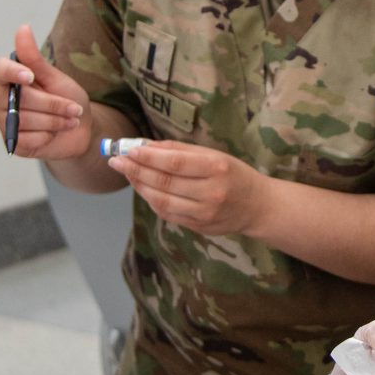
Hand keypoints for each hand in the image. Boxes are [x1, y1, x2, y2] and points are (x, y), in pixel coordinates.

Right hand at [0, 24, 91, 159]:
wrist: (81, 129)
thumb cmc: (67, 98)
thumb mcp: (55, 77)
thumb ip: (35, 58)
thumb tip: (23, 28)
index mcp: (10, 78)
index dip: (11, 72)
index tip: (31, 76)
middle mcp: (3, 99)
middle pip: (20, 99)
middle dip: (53, 104)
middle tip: (74, 109)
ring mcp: (6, 122)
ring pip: (25, 120)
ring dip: (54, 121)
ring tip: (70, 121)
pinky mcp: (14, 143)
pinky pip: (27, 139)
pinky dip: (46, 137)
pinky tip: (54, 135)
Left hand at [109, 141, 267, 235]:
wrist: (258, 207)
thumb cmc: (234, 174)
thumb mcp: (213, 155)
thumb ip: (180, 151)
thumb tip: (145, 146)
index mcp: (217, 168)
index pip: (174, 163)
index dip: (147, 157)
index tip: (127, 150)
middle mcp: (211, 192)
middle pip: (164, 182)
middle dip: (136, 170)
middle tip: (116, 160)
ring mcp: (205, 213)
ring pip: (162, 201)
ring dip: (140, 186)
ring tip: (127, 174)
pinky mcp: (200, 227)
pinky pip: (168, 214)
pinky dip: (152, 200)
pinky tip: (144, 189)